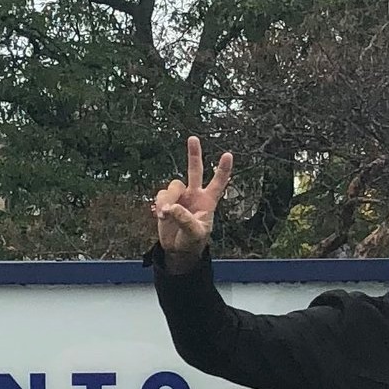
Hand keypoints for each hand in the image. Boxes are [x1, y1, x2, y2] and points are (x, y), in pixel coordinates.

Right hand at [152, 136, 231, 270]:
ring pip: (172, 186)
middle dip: (194, 154)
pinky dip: (159, 205)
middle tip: (193, 138)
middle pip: (195, 169)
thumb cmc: (192, 241)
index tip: (228, 155)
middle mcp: (194, 194)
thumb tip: (171, 208)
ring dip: (167, 200)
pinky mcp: (166, 201)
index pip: (218, 183)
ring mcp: (180, 196)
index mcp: (208, 201)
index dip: (223, 169)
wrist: (178, 249)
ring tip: (165, 216)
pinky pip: (161, 195)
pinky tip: (161, 216)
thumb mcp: (194, 233)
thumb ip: (184, 219)